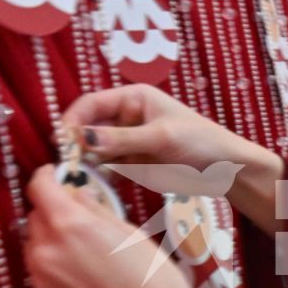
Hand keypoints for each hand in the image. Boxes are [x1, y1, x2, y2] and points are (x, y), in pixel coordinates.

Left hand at [25, 166, 208, 287]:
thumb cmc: (152, 278)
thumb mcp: (128, 231)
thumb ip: (93, 208)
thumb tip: (75, 194)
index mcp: (68, 224)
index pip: (38, 187)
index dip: (47, 177)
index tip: (55, 176)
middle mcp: (45, 251)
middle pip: (35, 219)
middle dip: (54, 216)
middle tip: (81, 227)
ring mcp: (40, 283)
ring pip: (35, 251)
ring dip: (53, 248)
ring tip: (87, 263)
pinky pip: (41, 283)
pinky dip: (57, 280)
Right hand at [60, 85, 260, 171]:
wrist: (226, 170)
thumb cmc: (200, 142)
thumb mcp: (161, 137)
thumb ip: (122, 139)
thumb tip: (83, 137)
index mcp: (132, 99)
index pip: (91, 104)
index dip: (73, 120)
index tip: (61, 141)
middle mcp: (125, 118)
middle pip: (88, 128)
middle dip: (76, 145)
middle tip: (67, 165)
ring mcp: (127, 142)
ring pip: (94, 151)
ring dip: (85, 164)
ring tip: (77, 179)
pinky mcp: (132, 165)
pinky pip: (107, 169)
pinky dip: (99, 178)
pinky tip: (93, 188)